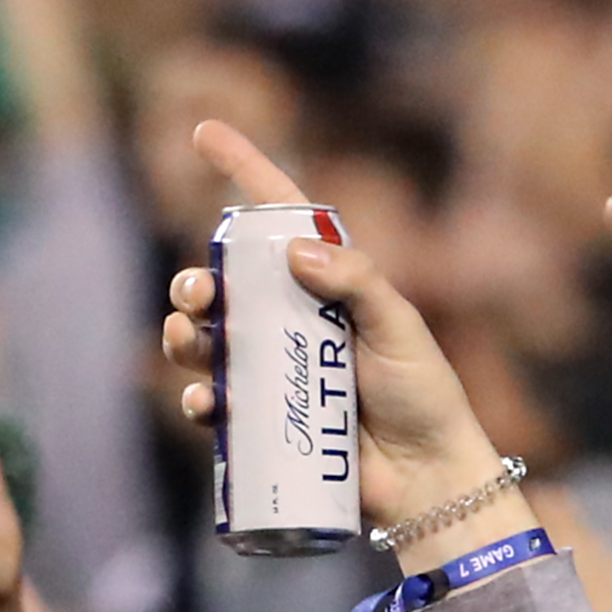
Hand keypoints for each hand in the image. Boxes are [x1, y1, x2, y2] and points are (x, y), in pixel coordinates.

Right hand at [161, 124, 513, 562]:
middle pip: (225, 284)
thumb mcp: (400, 328)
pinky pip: (216, 405)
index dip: (243, 170)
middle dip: (195, 281)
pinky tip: (203, 401)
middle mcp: (293, 322)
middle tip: (198, 294)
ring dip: (182, 334)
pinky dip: (198, 398)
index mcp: (327, 284)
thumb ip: (357, 282)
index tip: (205, 131)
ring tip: (188, 339)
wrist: (428, 481)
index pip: (281, 216)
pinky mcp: (266, 422)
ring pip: (207, 340)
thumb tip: (293, 250)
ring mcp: (276, 372)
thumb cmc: (424, 397)